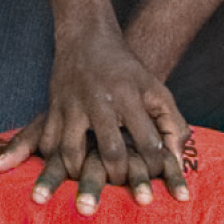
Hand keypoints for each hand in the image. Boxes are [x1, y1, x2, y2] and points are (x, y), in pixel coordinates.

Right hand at [0, 32, 190, 213]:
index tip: (153, 175)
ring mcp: (73, 104)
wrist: (88, 39)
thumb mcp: (157, 91)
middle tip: (120, 184)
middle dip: (118, 175)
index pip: (147, 142)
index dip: (153, 165)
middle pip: (111, 151)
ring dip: (80, 173)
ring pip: (72, 150)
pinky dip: (52, 158)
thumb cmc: (129, 71)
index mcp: (130, 97)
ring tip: (87, 181)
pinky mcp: (53, 106)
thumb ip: (172, 125)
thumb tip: (176, 162)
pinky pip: (48, 140)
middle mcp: (100, 101)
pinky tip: (62, 167)